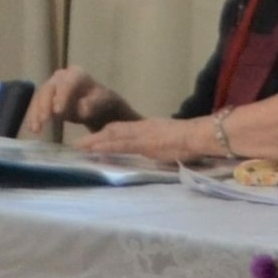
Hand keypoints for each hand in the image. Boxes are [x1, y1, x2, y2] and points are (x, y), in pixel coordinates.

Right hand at [20, 68, 127, 139]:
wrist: (98, 108)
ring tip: (36, 129)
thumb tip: (81, 109)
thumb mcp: (102, 103)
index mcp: (76, 74)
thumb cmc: (102, 103)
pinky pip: (37, 106)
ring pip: (40, 97)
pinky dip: (34, 117)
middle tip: (44, 120)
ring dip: (36, 113)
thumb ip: (92, 104)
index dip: (61, 96)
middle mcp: (61, 77)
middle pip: (49, 88)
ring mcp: (52, 86)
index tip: (58, 112)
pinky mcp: (46, 98)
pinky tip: (33, 129)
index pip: (67, 83)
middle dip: (44, 105)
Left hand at [81, 114, 213, 163]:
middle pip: (112, 130)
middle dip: (94, 137)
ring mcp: (141, 135)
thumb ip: (157, 144)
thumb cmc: (190, 140)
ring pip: (112, 136)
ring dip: (94, 142)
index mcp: (146, 127)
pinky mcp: (144, 143)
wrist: (200, 135)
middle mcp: (140, 128)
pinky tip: (94, 149)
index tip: (91, 140)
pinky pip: (121, 144)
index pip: (121, 129)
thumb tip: (153, 149)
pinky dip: (106, 146)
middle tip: (77, 144)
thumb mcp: (169, 140)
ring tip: (78, 147)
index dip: (105, 134)